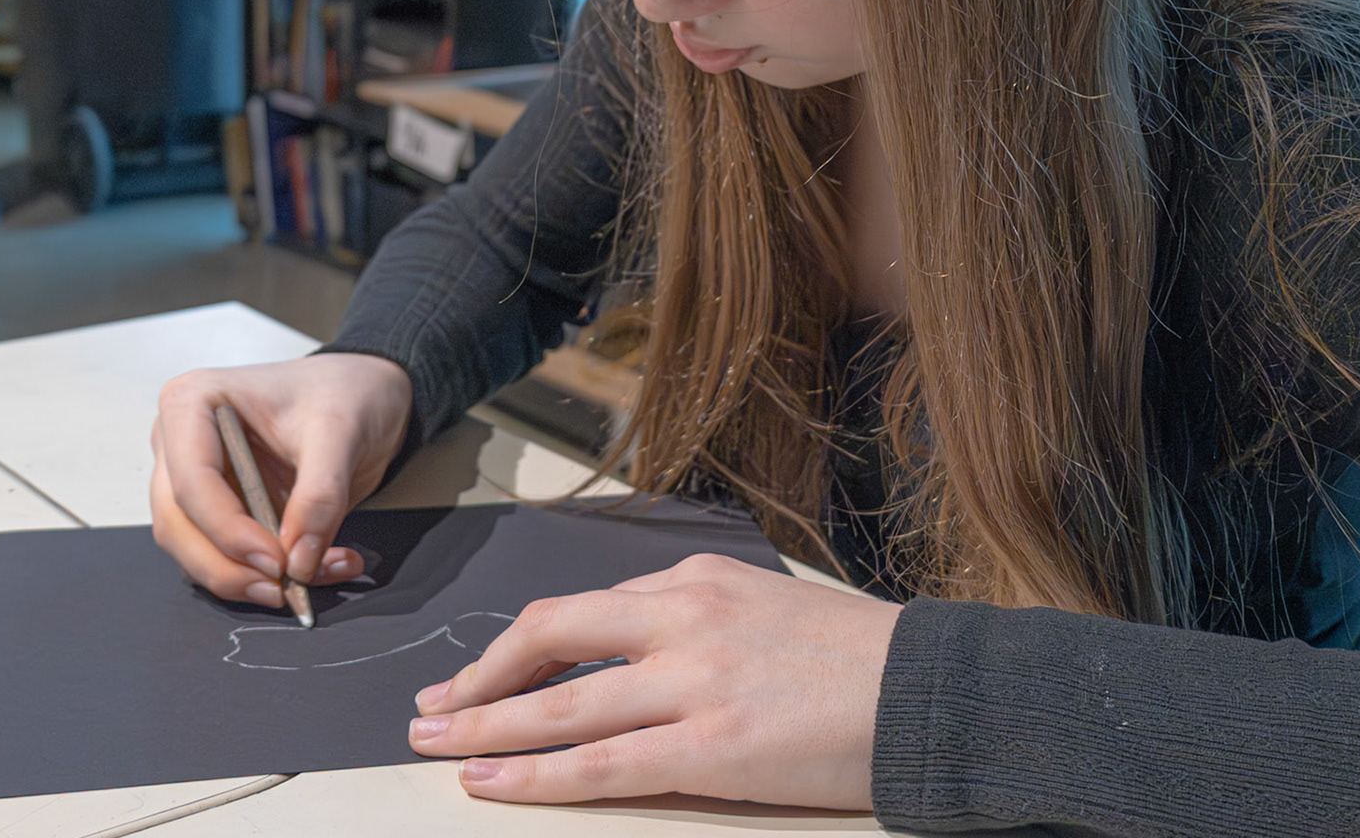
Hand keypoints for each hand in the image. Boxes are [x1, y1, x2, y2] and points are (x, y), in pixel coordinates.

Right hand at [149, 353, 411, 609]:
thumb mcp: (340, 431)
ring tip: (313, 579)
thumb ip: (320, 494)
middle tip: (285, 589)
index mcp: (191, 403)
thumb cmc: (343, 392)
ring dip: (248, 579)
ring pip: (195, 551)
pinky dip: (263, 576)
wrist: (364, 394)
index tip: (276, 561)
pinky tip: (315, 569)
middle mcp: (178, 444)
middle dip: (229, 567)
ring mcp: (192, 480)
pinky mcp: (217, 512)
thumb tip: (299, 561)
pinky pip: (225, 558)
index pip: (191, 482)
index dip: (227, 530)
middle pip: (179, 525)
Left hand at [406, 553, 902, 809]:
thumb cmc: (857, 657)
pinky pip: (602, 764)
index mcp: (699, 577)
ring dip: (485, 726)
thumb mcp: (767, 605)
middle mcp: (686, 616)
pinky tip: (493, 782)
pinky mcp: (712, 747)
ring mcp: (695, 681)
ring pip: (561, 703)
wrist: (931, 690)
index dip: (518, 644)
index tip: (482, 670)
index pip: (583, 606)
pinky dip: (536, 774)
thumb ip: (697, 620)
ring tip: (434, 747)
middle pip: (550, 636)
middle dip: (478, 677)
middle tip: (429, 709)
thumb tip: (634, 654)